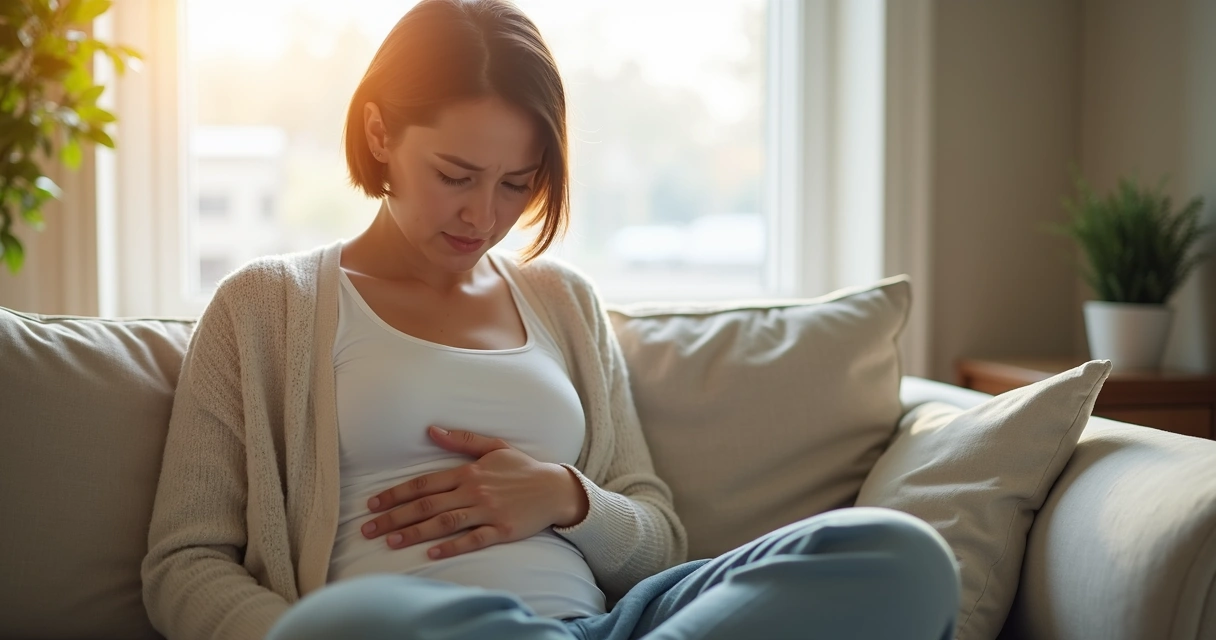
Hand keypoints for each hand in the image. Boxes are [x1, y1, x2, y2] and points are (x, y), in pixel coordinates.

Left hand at [359, 426, 589, 558]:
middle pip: (426, 505)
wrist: (556, 489)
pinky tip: (431, 552)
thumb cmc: (522, 468)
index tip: (372, 504)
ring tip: (390, 542)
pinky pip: (473, 540)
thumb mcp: (494, 447)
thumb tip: (430, 429)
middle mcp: (474, 491)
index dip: (395, 493)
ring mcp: (488, 512)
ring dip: (415, 532)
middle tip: (368, 529)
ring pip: (444, 522)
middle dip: (394, 517)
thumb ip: (461, 440)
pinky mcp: (501, 530)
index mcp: (468, 472)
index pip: (424, 483)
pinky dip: (451, 546)